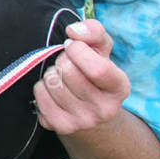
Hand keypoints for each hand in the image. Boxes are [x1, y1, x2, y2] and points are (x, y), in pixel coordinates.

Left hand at [33, 19, 130, 136]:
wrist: (91, 113)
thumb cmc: (94, 73)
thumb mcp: (101, 50)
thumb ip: (94, 32)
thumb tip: (73, 31)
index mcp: (120, 87)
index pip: (97, 69)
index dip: (78, 50)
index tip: (73, 46)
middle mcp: (105, 109)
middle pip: (68, 72)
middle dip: (62, 60)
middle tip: (68, 64)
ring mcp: (83, 121)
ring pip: (52, 82)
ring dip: (51, 72)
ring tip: (62, 77)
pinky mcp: (62, 127)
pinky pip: (39, 94)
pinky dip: (41, 87)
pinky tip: (54, 90)